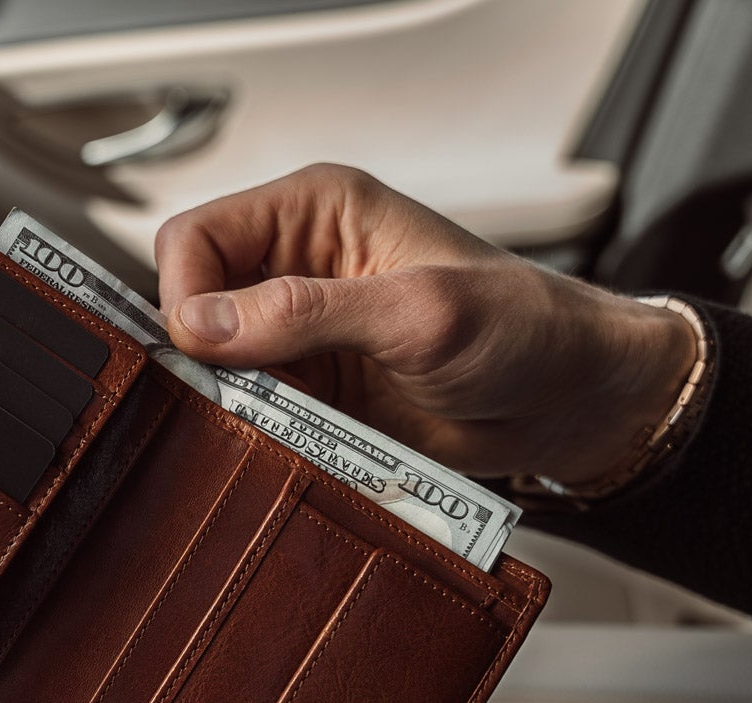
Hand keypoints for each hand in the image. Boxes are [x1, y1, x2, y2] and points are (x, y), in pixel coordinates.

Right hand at [156, 163, 696, 484]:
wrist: (567, 403)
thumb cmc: (522, 329)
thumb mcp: (417, 313)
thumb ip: (304, 313)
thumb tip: (201, 323)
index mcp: (314, 211)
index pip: (195, 238)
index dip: (184, 295)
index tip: (206, 351)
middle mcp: (295, 265)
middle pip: (188, 302)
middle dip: (199, 354)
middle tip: (238, 395)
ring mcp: (297, 334)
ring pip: (208, 365)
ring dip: (226, 400)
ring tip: (273, 422)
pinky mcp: (308, 391)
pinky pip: (244, 412)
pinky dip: (250, 432)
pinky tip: (283, 442)